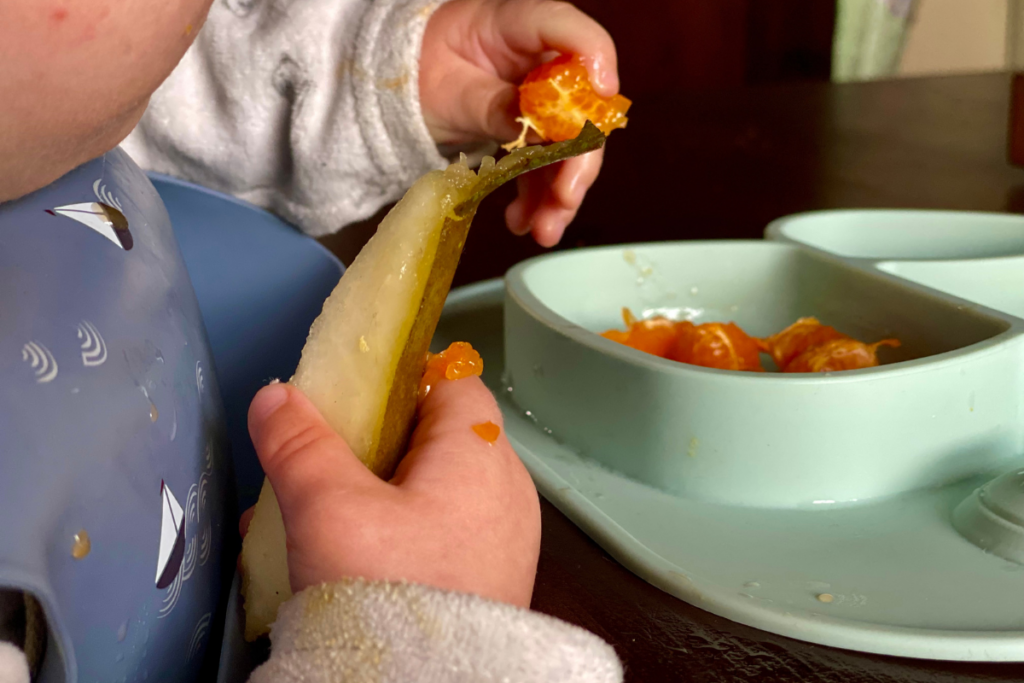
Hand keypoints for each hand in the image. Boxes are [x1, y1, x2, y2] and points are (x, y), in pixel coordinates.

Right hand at [242, 376, 540, 607]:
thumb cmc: (389, 588)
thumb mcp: (328, 507)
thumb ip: (299, 444)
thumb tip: (276, 395)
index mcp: (481, 453)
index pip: (453, 383)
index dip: (401, 378)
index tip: (352, 397)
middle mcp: (504, 491)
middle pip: (437, 438)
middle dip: (372, 444)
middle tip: (322, 459)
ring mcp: (500, 540)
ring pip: (431, 492)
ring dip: (372, 494)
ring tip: (311, 515)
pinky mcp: (486, 581)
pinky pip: (438, 537)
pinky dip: (393, 535)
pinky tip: (339, 560)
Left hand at [419, 0, 618, 246]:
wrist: (403, 88)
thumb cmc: (419, 74)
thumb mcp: (447, 92)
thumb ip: (491, 106)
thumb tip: (532, 132)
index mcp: (515, 26)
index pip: (567, 29)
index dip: (595, 56)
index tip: (604, 93)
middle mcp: (540, 60)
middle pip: (581, 105)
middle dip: (578, 159)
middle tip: (566, 198)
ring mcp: (542, 98)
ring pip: (570, 145)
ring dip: (562, 192)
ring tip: (545, 230)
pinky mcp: (535, 130)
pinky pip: (547, 164)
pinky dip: (538, 197)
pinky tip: (522, 223)